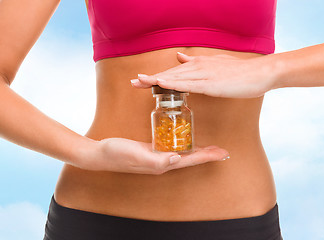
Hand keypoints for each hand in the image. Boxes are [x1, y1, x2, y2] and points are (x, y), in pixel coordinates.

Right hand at [78, 137, 229, 174]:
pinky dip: (182, 143)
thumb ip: (156, 160)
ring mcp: (156, 156)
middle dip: (207, 154)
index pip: (189, 160)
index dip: (207, 156)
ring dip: (197, 150)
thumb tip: (178, 159)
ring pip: (183, 152)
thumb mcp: (135, 155)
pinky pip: (172, 146)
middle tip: (222, 150)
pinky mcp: (151, 149)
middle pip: (190, 158)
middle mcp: (162, 162)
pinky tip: (185, 138)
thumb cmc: (116, 154)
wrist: (100, 153)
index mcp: (161, 164)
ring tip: (210, 147)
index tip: (223, 153)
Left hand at [130, 52, 276, 97]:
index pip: (173, 72)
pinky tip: (161, 84)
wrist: (260, 72)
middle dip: (150, 79)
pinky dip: (173, 84)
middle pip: (170, 74)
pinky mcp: (211, 84)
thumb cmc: (239, 72)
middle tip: (132, 83)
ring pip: (175, 78)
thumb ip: (196, 62)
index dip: (156, 77)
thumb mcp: (215, 65)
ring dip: (156, 80)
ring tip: (139, 82)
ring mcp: (204, 75)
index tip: (141, 81)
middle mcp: (198, 68)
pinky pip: (189, 84)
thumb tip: (180, 57)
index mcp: (198, 65)